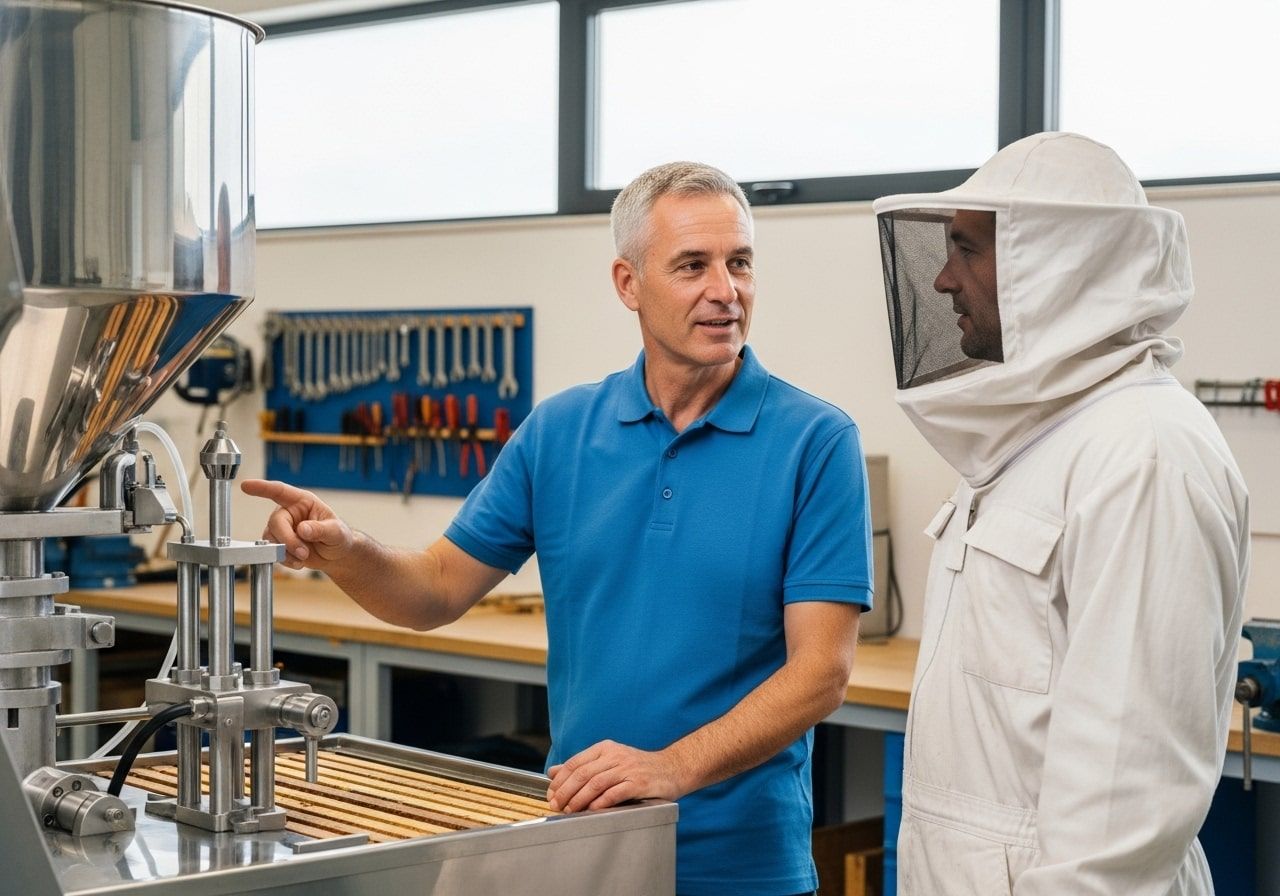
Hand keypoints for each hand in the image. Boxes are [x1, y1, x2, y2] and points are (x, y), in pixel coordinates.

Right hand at [240, 479, 354, 571]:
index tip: (246, 485)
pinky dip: (285, 560)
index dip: (262, 488)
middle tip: (303, 553)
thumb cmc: (339, 537)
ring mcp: (283, 529)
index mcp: (303, 502)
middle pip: (275, 523)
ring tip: (304, 557)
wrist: (336, 555)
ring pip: (270, 539)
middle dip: (287, 540)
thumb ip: (320, 530)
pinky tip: (299, 562)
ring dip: (285, 552)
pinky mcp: (279, 544)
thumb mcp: (336, 532)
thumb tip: (302, 529)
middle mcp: (289, 513)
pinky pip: (272, 552)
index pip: (280, 491)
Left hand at [546, 739, 686, 812]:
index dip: (560, 780)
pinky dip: (600, 802)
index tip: (551, 794)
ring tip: (569, 810)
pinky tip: (591, 810)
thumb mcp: (610, 761)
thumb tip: (553, 772)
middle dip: (565, 791)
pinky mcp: (639, 783)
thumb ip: (582, 766)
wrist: (673, 768)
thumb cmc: (639, 767)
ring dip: (579, 799)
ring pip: (596, 783)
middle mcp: (615, 756)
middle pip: (583, 773)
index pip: (575, 762)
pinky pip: (615, 793)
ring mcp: (627, 769)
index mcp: (605, 748)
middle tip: (556, 805)